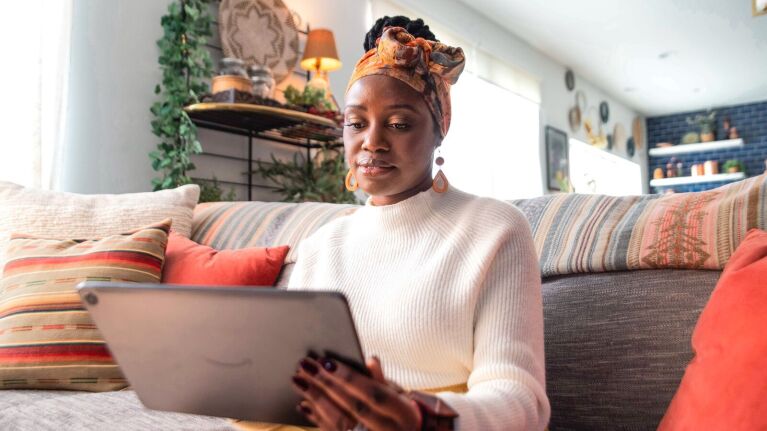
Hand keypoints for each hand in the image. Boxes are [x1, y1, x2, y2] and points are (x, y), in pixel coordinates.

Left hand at [291, 355, 420, 430]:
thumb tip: (370, 359)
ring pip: (340, 421)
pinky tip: (304, 404)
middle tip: (305, 366)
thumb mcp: (399, 395)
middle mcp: (387, 430)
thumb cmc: (400, 412)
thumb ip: (382, 379)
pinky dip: (317, 419)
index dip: (348, 377)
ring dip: (316, 399)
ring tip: (299, 381)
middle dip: (326, 384)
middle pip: (352, 405)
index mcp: (402, 413)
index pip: (372, 392)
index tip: (326, 361)